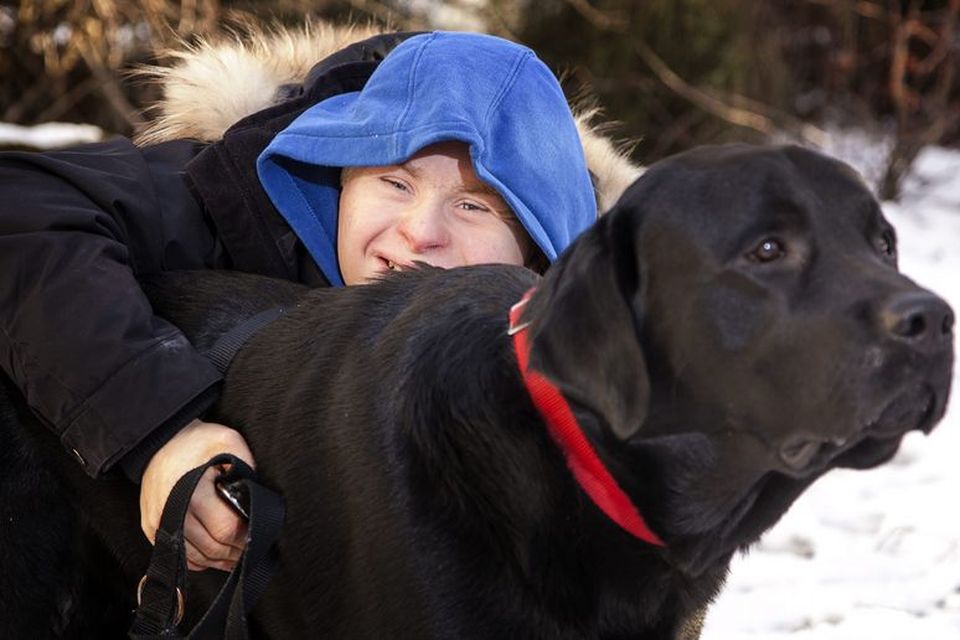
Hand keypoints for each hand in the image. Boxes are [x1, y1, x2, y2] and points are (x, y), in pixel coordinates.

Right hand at [140, 419, 254, 571]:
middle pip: (212, 548)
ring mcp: (159, 524)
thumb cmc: (197, 441)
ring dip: (219, 561)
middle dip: (236, 552)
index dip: (247, 537)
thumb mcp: (228, 442)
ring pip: (196, 558)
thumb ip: (247, 467)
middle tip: (254, 550)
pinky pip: (179, 556)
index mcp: (194, 493)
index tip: (261, 535)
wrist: (160, 440)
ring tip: (237, 556)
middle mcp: (172, 513)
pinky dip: (200, 561)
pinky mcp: (152, 529)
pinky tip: (215, 557)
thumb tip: (260, 495)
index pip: (226, 529)